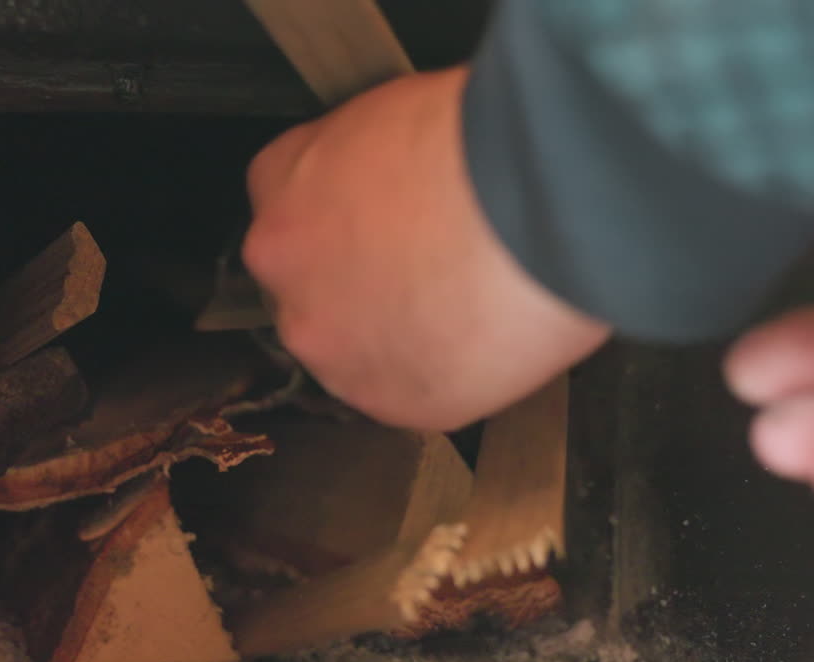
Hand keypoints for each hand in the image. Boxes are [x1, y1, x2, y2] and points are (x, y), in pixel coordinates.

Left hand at [242, 67, 607, 429]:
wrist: (534, 212)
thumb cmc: (478, 141)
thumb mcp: (397, 108)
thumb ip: (367, 156)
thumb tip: (392, 175)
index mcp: (279, 185)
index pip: (285, 200)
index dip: (341, 209)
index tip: (382, 213)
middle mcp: (284, 273)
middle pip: (307, 283)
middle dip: (357, 280)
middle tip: (425, 266)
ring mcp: (330, 345)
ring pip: (350, 347)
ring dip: (391, 335)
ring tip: (463, 310)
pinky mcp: (388, 401)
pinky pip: (407, 392)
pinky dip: (439, 375)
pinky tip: (483, 344)